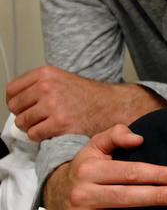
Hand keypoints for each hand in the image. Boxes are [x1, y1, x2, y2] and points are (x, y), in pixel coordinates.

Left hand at [6, 66, 166, 140]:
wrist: (111, 106)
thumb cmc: (87, 95)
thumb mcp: (62, 79)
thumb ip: (38, 85)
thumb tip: (13, 99)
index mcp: (46, 73)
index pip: (12, 90)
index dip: (17, 101)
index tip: (26, 106)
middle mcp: (47, 87)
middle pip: (15, 107)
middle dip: (25, 114)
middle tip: (42, 116)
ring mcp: (52, 105)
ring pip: (23, 123)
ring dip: (34, 127)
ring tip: (50, 122)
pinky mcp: (58, 123)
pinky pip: (34, 135)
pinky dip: (43, 136)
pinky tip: (56, 130)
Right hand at [44, 124, 166, 209]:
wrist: (54, 193)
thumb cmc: (86, 167)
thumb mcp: (96, 145)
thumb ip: (116, 134)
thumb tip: (139, 139)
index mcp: (89, 170)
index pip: (130, 172)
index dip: (157, 174)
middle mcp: (83, 194)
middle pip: (128, 197)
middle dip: (157, 196)